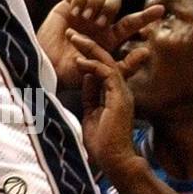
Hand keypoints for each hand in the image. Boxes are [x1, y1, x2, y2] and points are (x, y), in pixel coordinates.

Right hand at [38, 0, 161, 88]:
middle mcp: (98, 22)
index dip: (147, 16)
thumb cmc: (73, 74)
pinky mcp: (66, 6)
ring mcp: (82, 13)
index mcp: (110, 36)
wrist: (47, 67)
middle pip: (115, 1)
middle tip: (101, 23)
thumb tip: (147, 51)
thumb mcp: (103, 72)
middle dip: (111, 8)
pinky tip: (76, 13)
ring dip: (97, 4)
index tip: (161, 10)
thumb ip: (126, 65)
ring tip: (87, 18)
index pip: (132, 22)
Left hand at [68, 30, 138, 172]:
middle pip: (105, 59)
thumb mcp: (90, 113)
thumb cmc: (101, 143)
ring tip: (73, 38)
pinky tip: (80, 61)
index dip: (86, 55)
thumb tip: (85, 79)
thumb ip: (89, 95)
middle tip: (71, 33)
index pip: (101, 67)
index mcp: (113, 94)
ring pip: (107, 61)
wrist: (113, 160)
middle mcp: (120, 90)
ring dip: (89, 48)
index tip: (71, 44)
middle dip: (87, 44)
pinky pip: (108, 73)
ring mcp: (121, 93)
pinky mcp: (120, 97)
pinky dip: (93, 65)